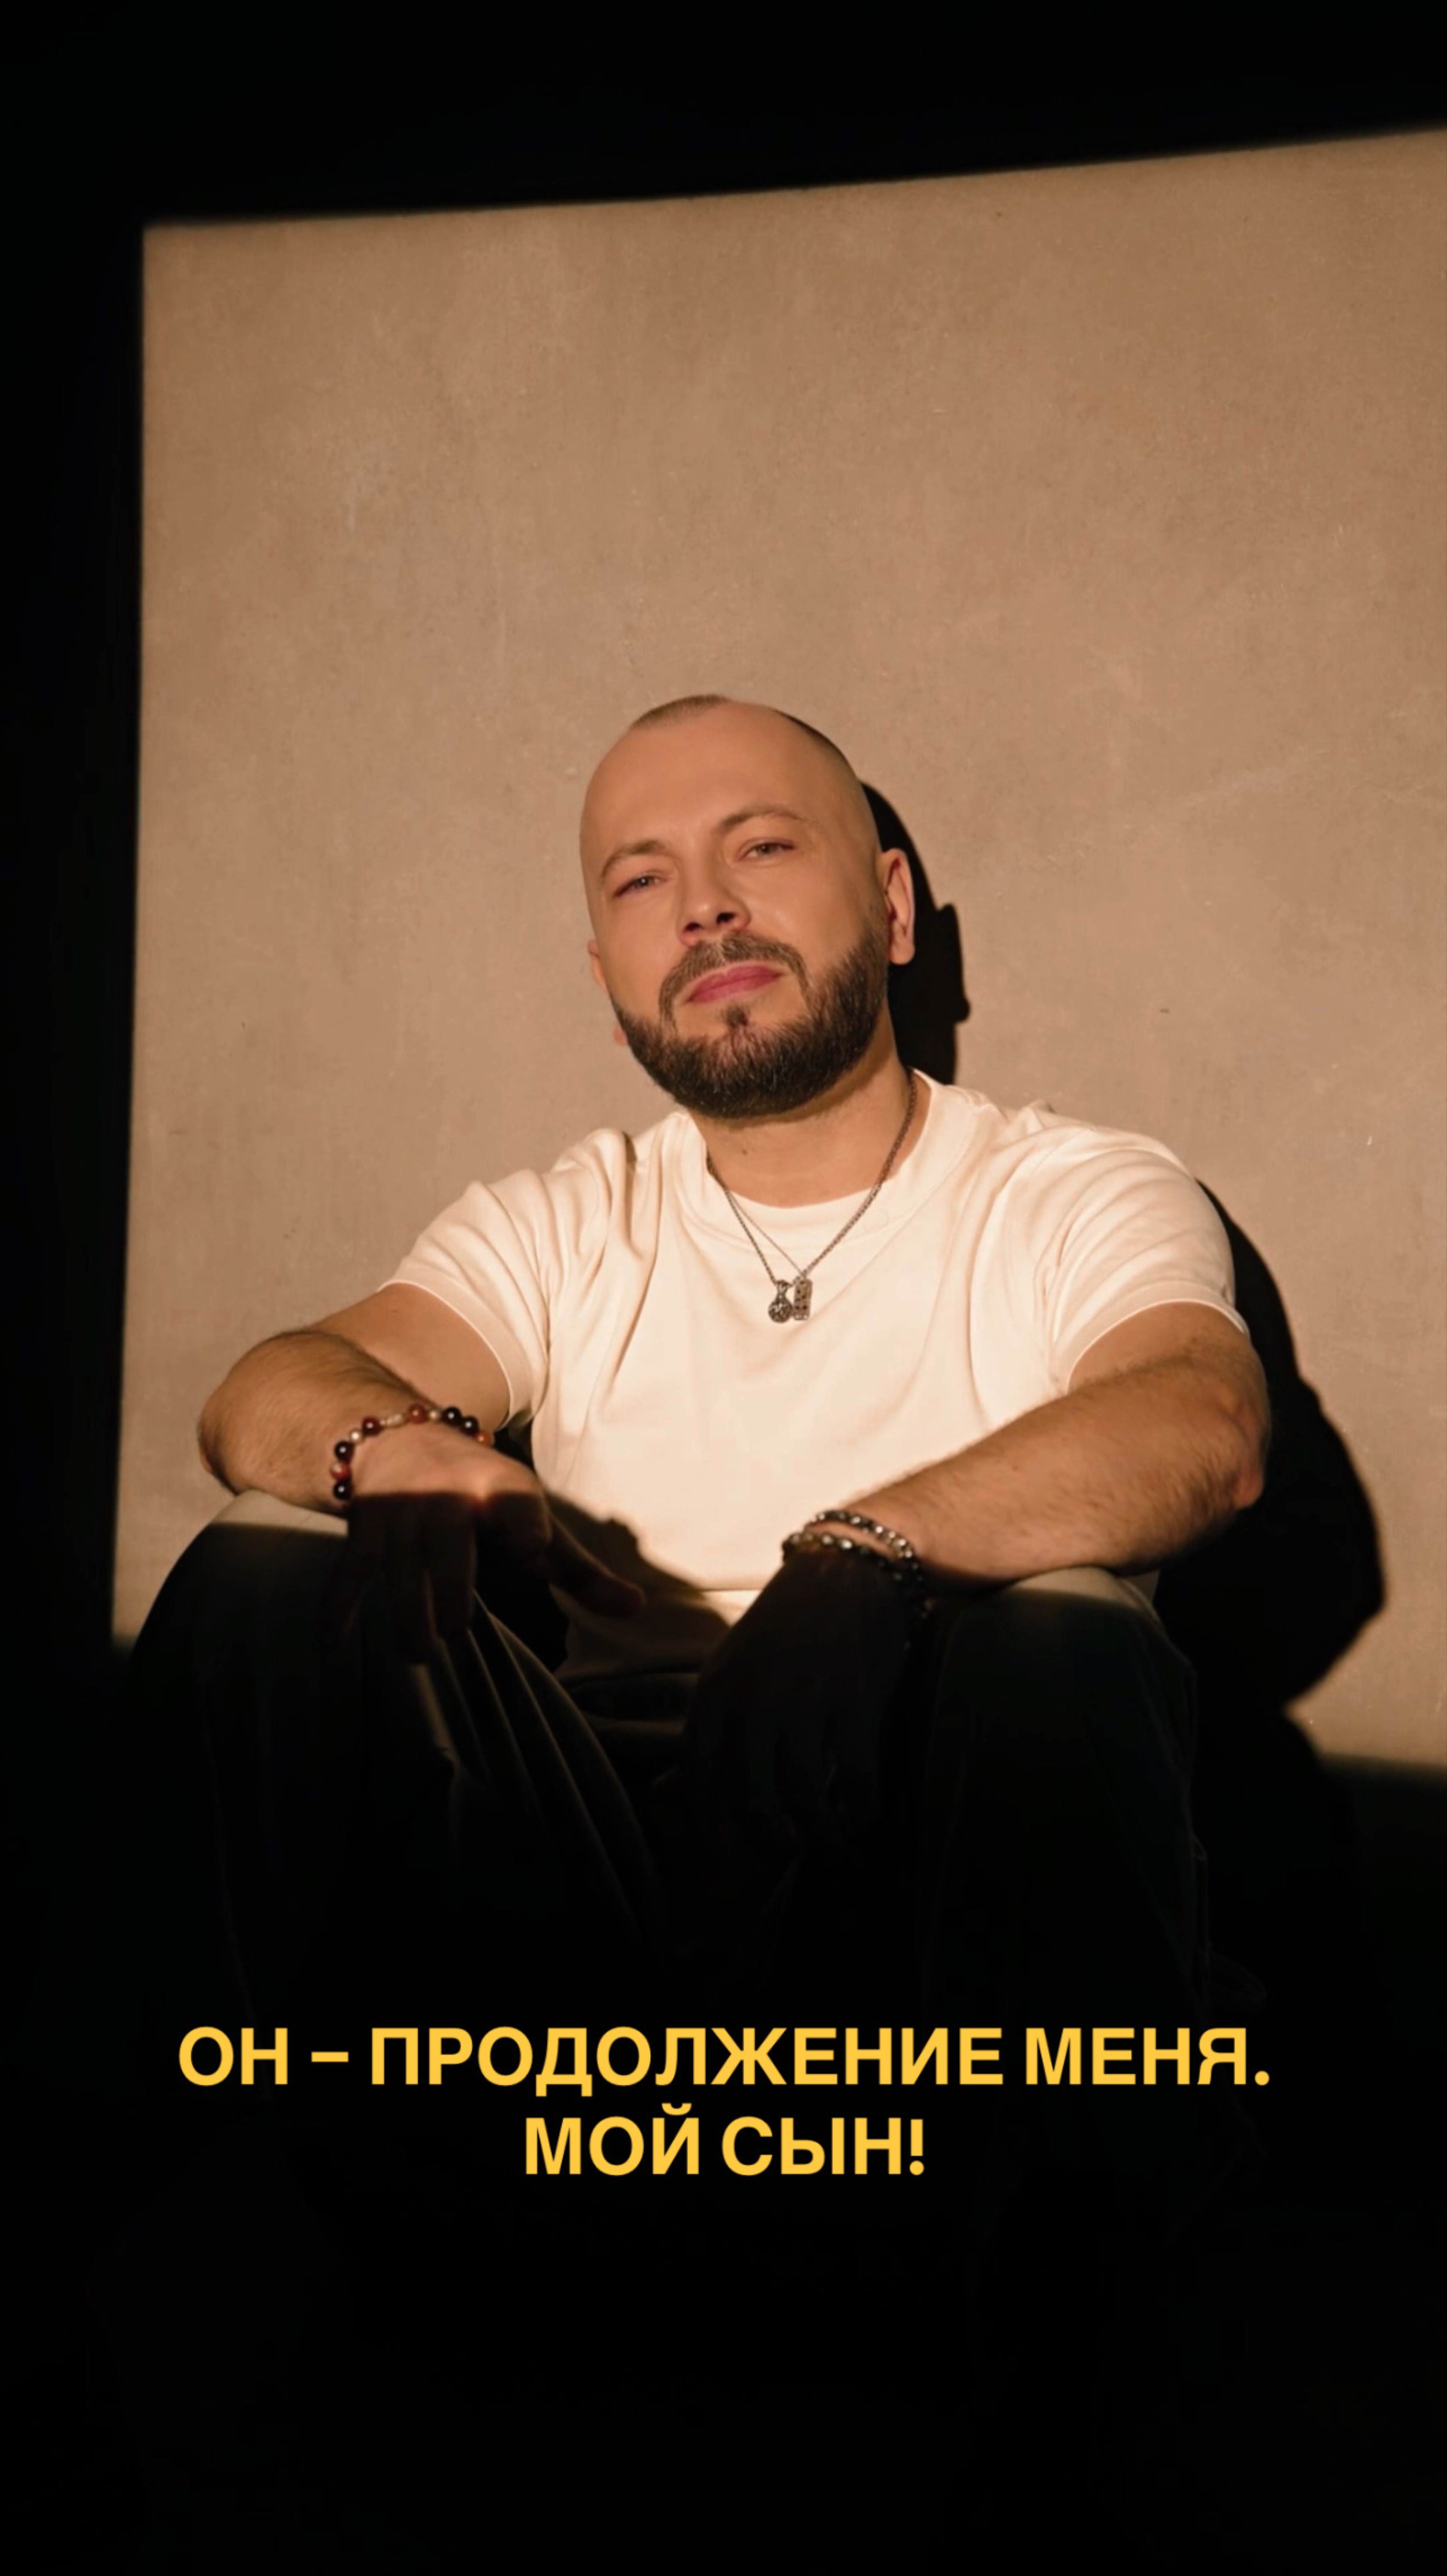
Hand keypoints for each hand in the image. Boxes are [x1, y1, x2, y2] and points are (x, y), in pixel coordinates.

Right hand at [329, 1425, 642, 1659]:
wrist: (399, 1438)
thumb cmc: (483, 1494)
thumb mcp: (534, 1519)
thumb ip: (580, 1570)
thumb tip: (637, 1609)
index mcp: (500, 1490)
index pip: (516, 1506)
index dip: (523, 1525)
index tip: (531, 1547)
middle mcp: (448, 1496)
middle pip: (450, 1549)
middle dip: (450, 1593)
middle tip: (455, 1632)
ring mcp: (401, 1511)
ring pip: (400, 1567)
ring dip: (405, 1612)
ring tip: (419, 1654)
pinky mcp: (363, 1527)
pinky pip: (350, 1570)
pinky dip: (340, 1606)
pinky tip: (337, 1644)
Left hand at [682, 1544, 916, 1922]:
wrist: (846, 1571)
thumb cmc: (785, 1629)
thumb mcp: (731, 1670)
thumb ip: (708, 1731)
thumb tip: (667, 1791)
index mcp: (716, 1692)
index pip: (699, 1776)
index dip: (708, 1828)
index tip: (723, 1865)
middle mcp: (754, 1700)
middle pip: (751, 1796)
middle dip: (769, 1841)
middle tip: (789, 1857)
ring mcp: (805, 1701)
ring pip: (804, 1795)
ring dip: (820, 1837)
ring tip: (834, 1852)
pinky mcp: (854, 1700)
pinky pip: (856, 1777)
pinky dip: (862, 1812)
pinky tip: (867, 1824)